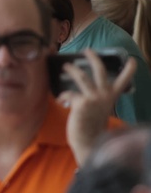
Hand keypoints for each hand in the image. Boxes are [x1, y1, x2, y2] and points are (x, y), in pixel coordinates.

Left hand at [58, 49, 135, 165]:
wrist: (89, 142)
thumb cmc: (92, 127)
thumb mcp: (98, 110)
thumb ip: (94, 100)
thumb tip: (79, 94)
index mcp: (111, 97)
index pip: (123, 82)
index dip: (129, 71)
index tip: (132, 60)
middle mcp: (104, 95)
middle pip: (100, 71)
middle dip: (94, 58)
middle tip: (87, 50)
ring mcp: (93, 98)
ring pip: (82, 76)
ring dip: (72, 69)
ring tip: (66, 66)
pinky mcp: (81, 102)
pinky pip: (68, 93)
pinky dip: (63, 96)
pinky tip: (60, 100)